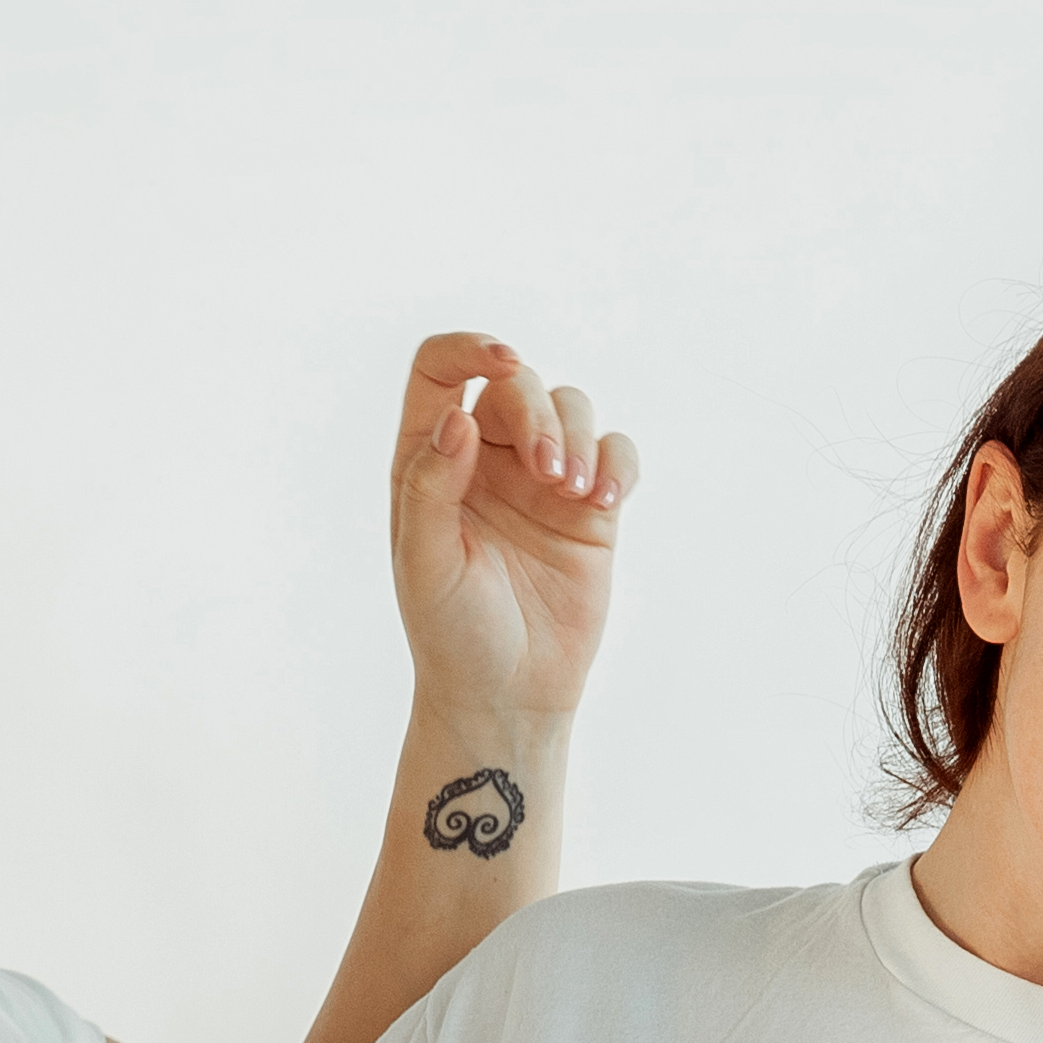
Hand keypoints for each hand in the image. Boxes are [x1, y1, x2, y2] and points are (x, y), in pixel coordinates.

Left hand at [389, 330, 637, 723]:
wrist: (507, 694)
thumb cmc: (451, 632)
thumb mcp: (426, 561)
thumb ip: (431, 486)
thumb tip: (458, 418)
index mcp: (430, 459)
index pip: (441, 370)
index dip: (469, 348)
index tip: (502, 361)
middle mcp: (485, 458)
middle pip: (517, 385)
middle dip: (539, 415)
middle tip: (548, 474)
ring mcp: (540, 480)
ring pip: (570, 407)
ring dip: (579, 437)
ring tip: (576, 494)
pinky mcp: (589, 510)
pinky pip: (613, 453)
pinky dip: (616, 463)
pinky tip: (604, 500)